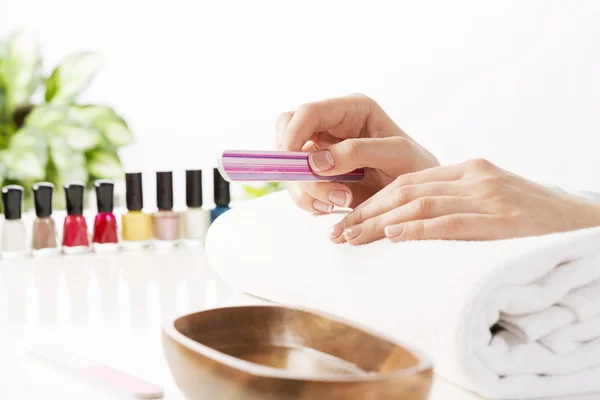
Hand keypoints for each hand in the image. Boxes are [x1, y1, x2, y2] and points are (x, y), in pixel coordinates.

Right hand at [275, 94, 438, 212]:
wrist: (420, 197)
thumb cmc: (416, 167)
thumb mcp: (396, 154)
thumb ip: (357, 152)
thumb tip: (316, 162)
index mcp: (351, 109)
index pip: (308, 112)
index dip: (294, 134)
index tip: (296, 163)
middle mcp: (332, 126)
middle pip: (287, 132)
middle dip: (294, 163)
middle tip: (313, 185)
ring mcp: (323, 150)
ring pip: (289, 163)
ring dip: (306, 187)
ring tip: (339, 201)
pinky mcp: (319, 174)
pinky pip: (298, 185)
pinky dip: (309, 200)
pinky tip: (331, 207)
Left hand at [330, 158, 599, 243]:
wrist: (586, 223)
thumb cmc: (533, 219)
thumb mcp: (489, 203)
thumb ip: (452, 207)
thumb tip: (406, 226)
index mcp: (467, 170)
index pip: (407, 182)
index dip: (372, 200)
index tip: (345, 220)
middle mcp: (474, 176)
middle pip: (406, 190)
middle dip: (367, 211)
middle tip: (337, 231)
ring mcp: (489, 195)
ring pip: (420, 204)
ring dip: (380, 222)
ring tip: (351, 236)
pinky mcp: (505, 219)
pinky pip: (452, 222)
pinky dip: (418, 229)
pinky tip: (392, 235)